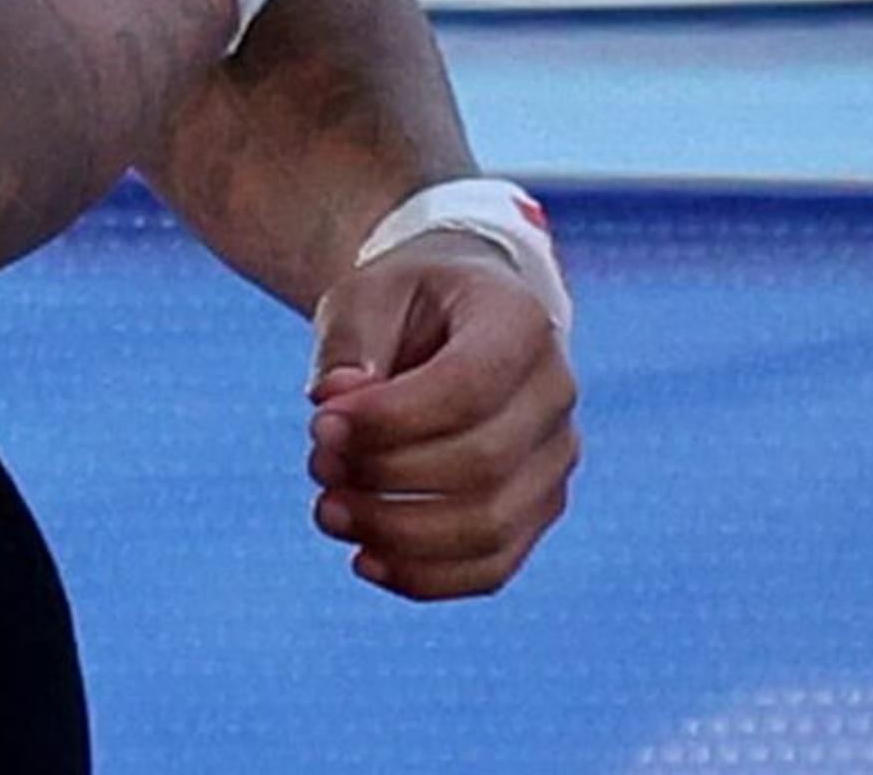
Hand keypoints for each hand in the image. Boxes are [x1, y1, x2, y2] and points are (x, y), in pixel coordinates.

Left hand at [301, 232, 578, 600]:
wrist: (454, 325)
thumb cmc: (406, 306)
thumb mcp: (366, 293)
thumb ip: (348, 342)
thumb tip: (332, 401)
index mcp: (519, 322)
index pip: (469, 386)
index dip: (391, 419)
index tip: (320, 422)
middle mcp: (555, 393)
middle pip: (482, 464)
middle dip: (385, 477)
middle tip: (317, 464)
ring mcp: (554, 460)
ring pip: (490, 528)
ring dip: (396, 534)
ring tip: (329, 511)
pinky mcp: (536, 512)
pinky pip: (491, 569)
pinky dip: (425, 577)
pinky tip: (364, 560)